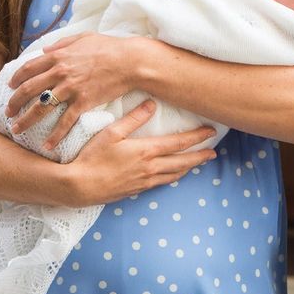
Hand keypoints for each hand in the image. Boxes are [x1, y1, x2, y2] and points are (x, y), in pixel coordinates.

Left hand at [7, 32, 139, 146]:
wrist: (130, 61)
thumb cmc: (109, 47)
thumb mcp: (83, 37)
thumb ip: (62, 43)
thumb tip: (45, 50)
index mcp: (58, 56)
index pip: (29, 68)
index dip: (16, 79)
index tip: (10, 88)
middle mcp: (60, 73)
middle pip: (29, 90)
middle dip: (14, 102)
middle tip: (8, 112)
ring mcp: (71, 89)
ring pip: (41, 107)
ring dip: (26, 120)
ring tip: (17, 129)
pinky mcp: (84, 102)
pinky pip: (65, 121)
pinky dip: (55, 135)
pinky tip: (46, 145)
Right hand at [64, 99, 216, 205]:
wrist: (80, 186)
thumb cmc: (92, 157)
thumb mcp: (111, 132)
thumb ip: (133, 118)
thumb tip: (151, 103)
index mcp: (146, 151)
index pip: (179, 142)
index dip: (197, 137)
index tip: (211, 132)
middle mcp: (150, 167)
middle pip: (183, 161)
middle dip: (200, 156)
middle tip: (213, 153)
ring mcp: (145, 181)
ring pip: (174, 174)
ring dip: (188, 168)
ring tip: (198, 163)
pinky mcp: (137, 190)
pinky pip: (162, 183)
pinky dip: (173, 177)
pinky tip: (174, 174)